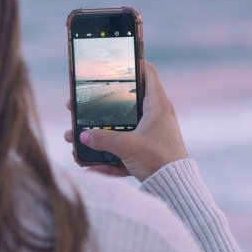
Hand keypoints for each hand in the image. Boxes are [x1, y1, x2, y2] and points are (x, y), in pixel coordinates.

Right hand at [64, 61, 187, 181]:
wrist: (175, 189)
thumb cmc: (159, 160)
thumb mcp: (128, 146)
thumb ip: (103, 139)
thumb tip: (81, 136)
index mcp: (157, 106)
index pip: (148, 73)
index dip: (134, 63)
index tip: (115, 61)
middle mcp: (156, 117)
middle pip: (126, 103)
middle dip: (101, 104)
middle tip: (81, 102)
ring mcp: (151, 135)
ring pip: (121, 128)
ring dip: (100, 133)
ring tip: (75, 135)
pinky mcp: (147, 153)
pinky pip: (123, 151)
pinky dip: (108, 158)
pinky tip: (89, 166)